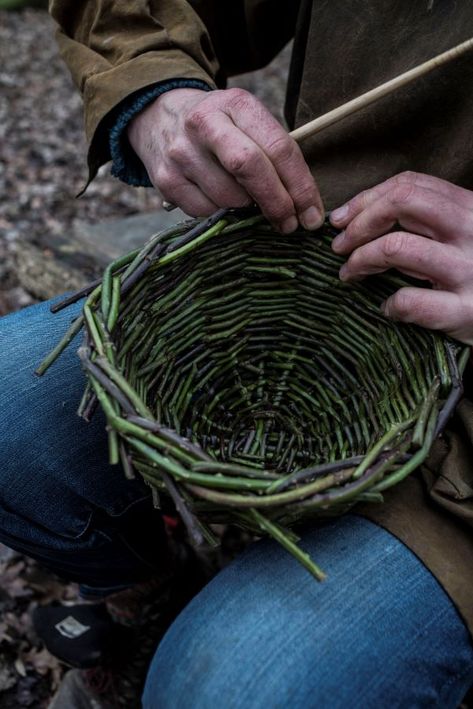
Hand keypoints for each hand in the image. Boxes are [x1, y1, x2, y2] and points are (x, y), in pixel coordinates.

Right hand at [127, 87, 323, 232]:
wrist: (157, 117)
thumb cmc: (217, 127)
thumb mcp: (246, 121)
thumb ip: (273, 153)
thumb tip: (302, 206)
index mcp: (236, 104)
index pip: (278, 147)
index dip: (300, 186)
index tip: (312, 214)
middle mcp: (205, 124)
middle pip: (250, 168)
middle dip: (277, 203)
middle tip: (290, 225)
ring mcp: (181, 152)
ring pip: (228, 198)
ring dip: (246, 211)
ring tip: (249, 204)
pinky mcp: (165, 179)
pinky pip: (204, 212)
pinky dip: (220, 215)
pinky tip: (220, 202)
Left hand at [329, 171, 472, 345]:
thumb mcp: (464, 233)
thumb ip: (429, 219)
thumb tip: (362, 215)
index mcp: (470, 207)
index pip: (409, 185)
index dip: (365, 198)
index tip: (340, 219)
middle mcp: (471, 231)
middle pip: (402, 203)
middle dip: (359, 222)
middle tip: (340, 246)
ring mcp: (469, 270)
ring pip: (396, 247)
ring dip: (360, 260)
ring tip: (350, 275)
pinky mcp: (465, 310)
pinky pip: (410, 300)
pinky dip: (389, 305)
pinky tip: (388, 308)